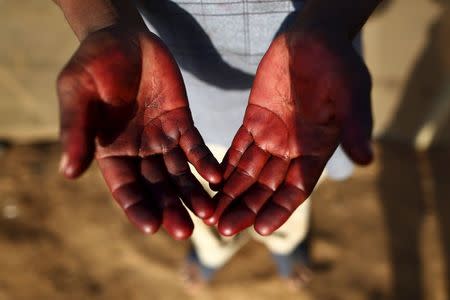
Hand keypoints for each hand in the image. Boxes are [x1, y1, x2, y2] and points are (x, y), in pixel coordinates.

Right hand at [57, 26, 221, 238]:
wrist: (123, 36)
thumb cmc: (92, 63)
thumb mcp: (76, 93)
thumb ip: (76, 131)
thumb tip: (69, 173)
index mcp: (109, 151)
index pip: (125, 188)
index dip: (137, 207)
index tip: (152, 227)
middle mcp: (137, 152)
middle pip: (156, 188)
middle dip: (171, 209)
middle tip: (187, 232)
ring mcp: (162, 139)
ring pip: (180, 174)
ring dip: (194, 194)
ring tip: (210, 214)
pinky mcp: (182, 123)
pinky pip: (195, 147)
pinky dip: (206, 162)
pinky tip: (218, 177)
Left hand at [207, 29, 372, 235]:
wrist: (313, 38)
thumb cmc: (338, 64)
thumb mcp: (351, 93)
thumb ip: (354, 126)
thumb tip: (366, 160)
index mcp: (317, 150)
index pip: (297, 189)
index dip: (279, 210)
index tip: (261, 229)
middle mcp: (293, 150)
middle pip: (267, 188)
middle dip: (246, 209)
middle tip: (223, 229)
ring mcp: (272, 137)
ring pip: (248, 173)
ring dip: (231, 194)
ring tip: (212, 214)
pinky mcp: (253, 121)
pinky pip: (237, 148)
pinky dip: (225, 166)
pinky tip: (211, 183)